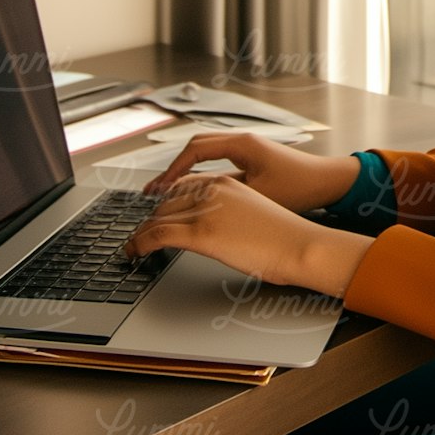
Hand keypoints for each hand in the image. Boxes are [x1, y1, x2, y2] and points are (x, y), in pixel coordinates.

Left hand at [120, 174, 370, 296]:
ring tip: (133, 246)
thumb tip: (218, 226)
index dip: (163, 201)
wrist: (300, 245)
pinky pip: (158, 235)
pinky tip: (134, 251)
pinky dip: (139, 243)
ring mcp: (206, 210)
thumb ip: (230, 211)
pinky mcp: (201, 233)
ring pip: (157, 217)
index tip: (155, 214)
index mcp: (226, 182)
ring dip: (141, 232)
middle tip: (140, 234)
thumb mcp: (254, 212)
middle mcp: (213, 190)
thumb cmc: (285, 236)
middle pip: (167, 201)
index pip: (183, 186)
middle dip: (150, 218)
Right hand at [141, 132, 360, 213]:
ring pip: (205, 155)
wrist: (329, 183)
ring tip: (166, 193)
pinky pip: (217, 162)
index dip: (172, 170)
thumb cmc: (301, 187)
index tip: (158, 189)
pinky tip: (192, 193)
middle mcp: (242, 141)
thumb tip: (193, 200)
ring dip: (185, 171)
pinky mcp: (251, 160)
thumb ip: (225, 193)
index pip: (195, 149)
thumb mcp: (259, 194)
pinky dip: (200, 175)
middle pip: (195, 148)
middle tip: (153, 191)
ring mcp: (246, 149)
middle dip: (172, 169)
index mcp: (242, 144)